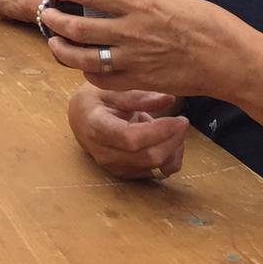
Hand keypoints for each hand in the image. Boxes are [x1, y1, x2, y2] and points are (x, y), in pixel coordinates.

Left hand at [39, 0, 247, 99]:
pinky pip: (103, 80)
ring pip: (83, 57)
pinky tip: (83, 67)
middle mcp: (131, 32)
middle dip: (55, 21)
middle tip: (47, 15)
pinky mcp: (140, 81)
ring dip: (62, 50)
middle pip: (79, 27)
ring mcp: (134, 59)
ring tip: (54, 43)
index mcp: (140, 6)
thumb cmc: (209, 24)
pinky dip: (88, 73)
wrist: (230, 60)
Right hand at [67, 84, 189, 180]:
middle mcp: (104, 153)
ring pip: (158, 167)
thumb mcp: (112, 89)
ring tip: (167, 127)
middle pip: (150, 157)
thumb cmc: (96, 99)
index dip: (160, 131)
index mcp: (97, 128)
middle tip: (182, 120)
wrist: (80, 118)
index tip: (179, 119)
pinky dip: (169, 156)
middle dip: (173, 140)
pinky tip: (162, 139)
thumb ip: (139, 96)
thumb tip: (169, 99)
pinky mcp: (126, 174)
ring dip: (173, 148)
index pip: (132, 138)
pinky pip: (158, 172)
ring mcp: (115, 167)